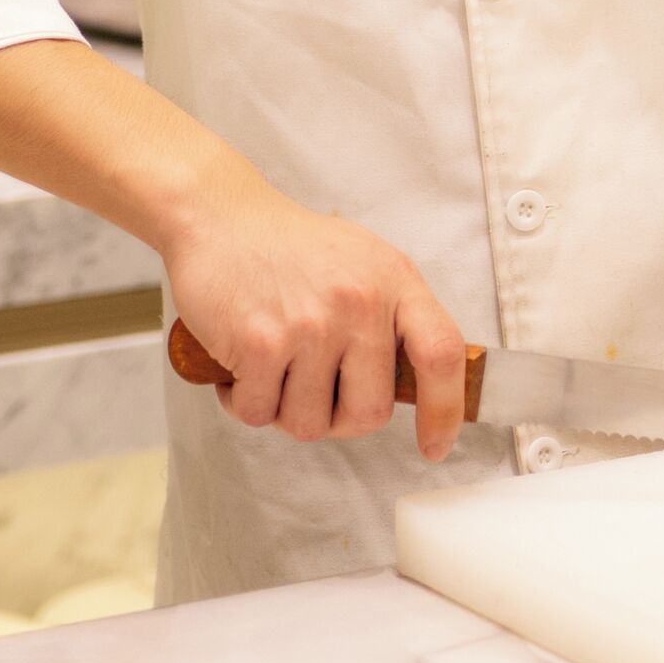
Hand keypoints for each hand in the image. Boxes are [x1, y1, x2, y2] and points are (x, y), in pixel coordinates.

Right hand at [159, 165, 467, 461]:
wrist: (218, 216)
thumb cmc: (290, 247)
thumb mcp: (363, 262)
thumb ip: (392, 316)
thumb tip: (414, 385)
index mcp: (395, 281)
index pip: (441, 354)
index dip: (445, 409)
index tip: (434, 446)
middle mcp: (360, 302)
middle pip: (369, 413)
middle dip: (338, 419)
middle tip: (313, 392)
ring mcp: (311, 324)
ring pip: (309, 423)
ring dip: (283, 411)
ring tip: (272, 368)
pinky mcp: (261, 342)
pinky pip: (258, 412)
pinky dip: (242, 401)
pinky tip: (239, 367)